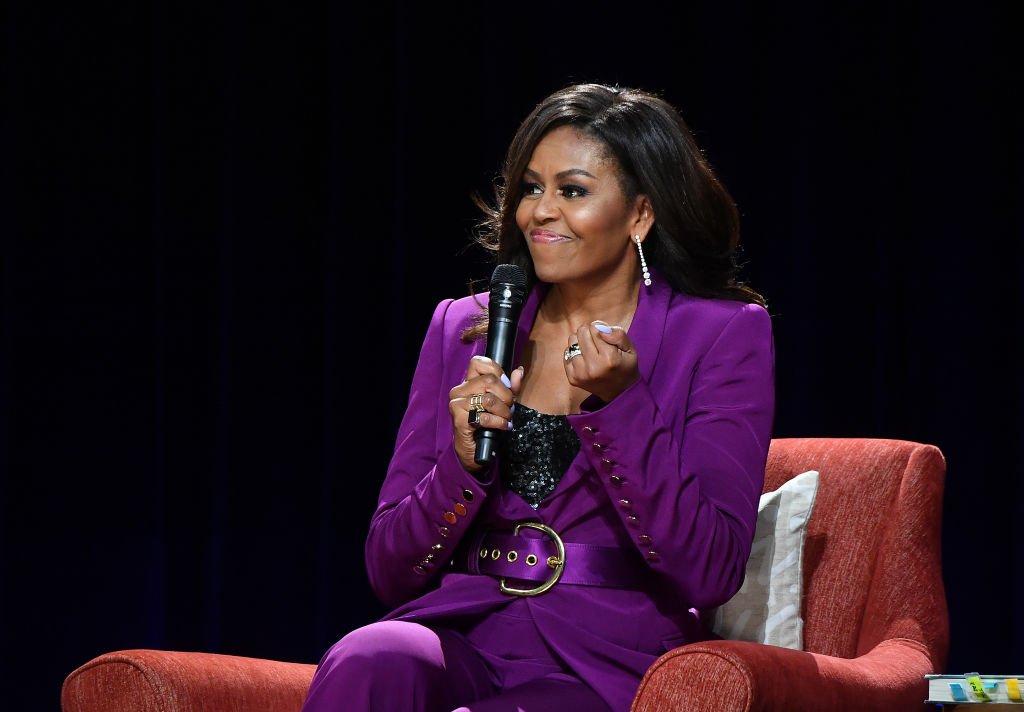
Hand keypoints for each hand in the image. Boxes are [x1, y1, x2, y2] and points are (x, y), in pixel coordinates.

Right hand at [449, 357, 523, 472]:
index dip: (497, 371)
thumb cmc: (488, 425)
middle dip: (506, 396)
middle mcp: (459, 390)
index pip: (478, 362)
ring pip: (489, 399)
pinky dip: (498, 423)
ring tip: (506, 419)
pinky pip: (484, 416)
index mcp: (469, 383)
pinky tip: (501, 427)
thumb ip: (511, 387)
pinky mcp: (458, 419)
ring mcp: (457, 403)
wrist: (476, 452)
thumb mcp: (503, 404)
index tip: (505, 386)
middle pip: (489, 380)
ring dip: (504, 412)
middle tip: (509, 408)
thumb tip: (519, 371)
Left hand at [564, 321, 638, 402]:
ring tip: (591, 350)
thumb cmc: (625, 366)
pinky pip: (566, 353)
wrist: (620, 392)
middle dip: (590, 333)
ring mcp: (580, 374)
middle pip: (582, 333)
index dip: (600, 329)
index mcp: (609, 358)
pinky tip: (584, 359)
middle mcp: (593, 367)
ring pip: (572, 341)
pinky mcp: (572, 378)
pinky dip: (574, 352)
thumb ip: (618, 334)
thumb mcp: (630, 349)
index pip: (594, 328)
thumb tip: (598, 326)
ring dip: (580, 342)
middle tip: (598, 342)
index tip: (606, 337)